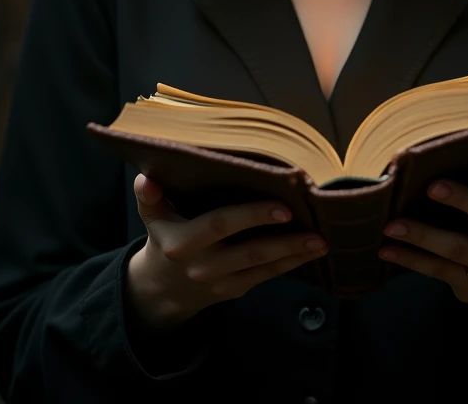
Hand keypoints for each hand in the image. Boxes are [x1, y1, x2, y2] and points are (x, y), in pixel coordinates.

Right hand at [125, 174, 327, 330]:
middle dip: (282, 239)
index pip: (221, 224)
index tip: (283, 206)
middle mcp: (203, 264)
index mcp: (182, 241)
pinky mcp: (236, 290)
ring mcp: (221, 282)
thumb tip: (145, 178)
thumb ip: (149, 196)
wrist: (163, 286)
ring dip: (295, 253)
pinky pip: (267, 276)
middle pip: (249, 250)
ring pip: (263, 267)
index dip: (252, 216)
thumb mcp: (152, 215)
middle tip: (312, 224)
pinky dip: (291, 263)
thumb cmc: (165, 233)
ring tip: (323, 240)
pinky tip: (312, 250)